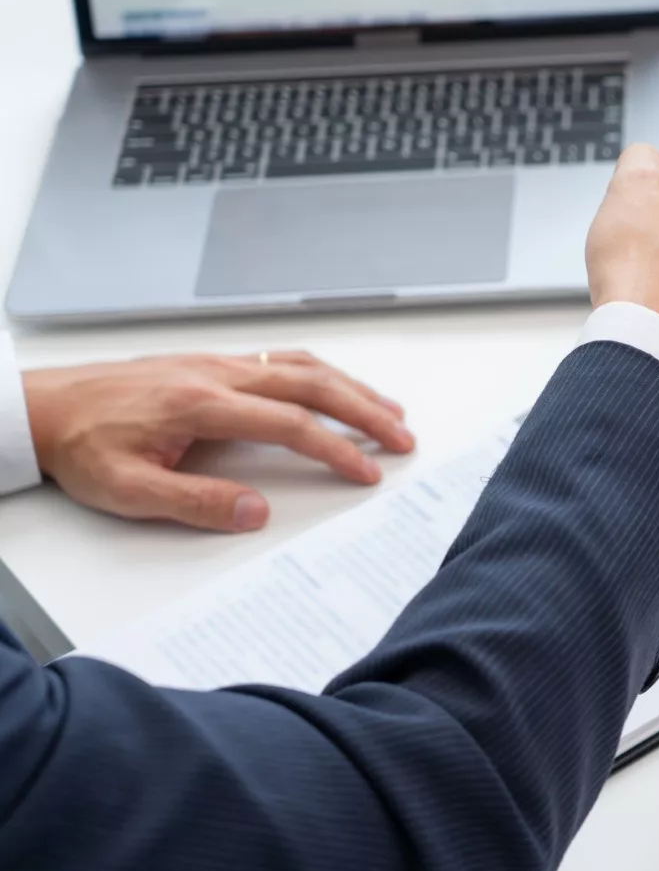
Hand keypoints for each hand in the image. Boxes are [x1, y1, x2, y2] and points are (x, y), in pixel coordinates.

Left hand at [22, 353, 414, 532]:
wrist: (42, 406)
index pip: (291, 424)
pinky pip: (281, 359)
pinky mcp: (212, 363)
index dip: (337, 449)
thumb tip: (258, 512)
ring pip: (302, 366)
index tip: (368, 472)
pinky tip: (335, 385)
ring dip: (352, 387)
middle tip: (404, 437)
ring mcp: (217, 364)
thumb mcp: (128, 490)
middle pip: (313, 385)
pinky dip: (321, 373)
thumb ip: (196, 502)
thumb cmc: (81, 445)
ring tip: (388, 410)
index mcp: (202, 403)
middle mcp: (219, 374)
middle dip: (366, 411)